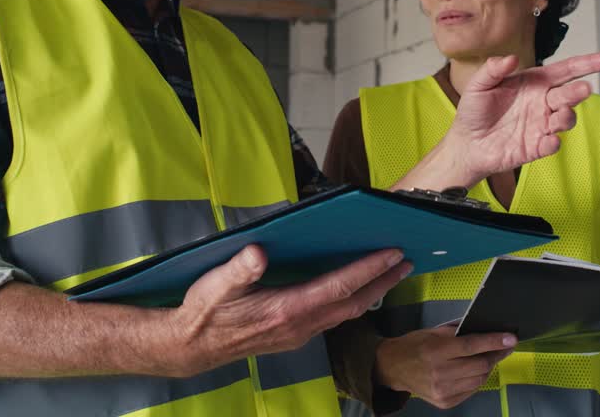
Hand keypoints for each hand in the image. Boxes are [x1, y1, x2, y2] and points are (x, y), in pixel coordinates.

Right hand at [163, 245, 411, 376]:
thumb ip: (239, 269)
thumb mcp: (216, 284)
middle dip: (382, 282)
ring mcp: (299, 333)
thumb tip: (258, 253)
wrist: (192, 346)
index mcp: (287, 309)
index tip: (391, 254)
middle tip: (407, 263)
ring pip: (346, 313)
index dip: (368, 270)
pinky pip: (333, 318)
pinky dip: (352, 302)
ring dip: (371, 293)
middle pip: (353, 302)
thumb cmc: (205, 311)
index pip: (339, 286)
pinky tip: (355, 292)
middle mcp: (299, 324)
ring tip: (390, 274)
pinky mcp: (294, 335)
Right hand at [374, 326, 515, 408]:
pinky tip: (473, 371)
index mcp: (436, 350)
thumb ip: (458, 331)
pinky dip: (476, 380)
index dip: (494, 342)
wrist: (392, 368)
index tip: (511, 338)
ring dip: (487, 368)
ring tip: (487, 358)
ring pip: (479, 380)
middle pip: (480, 366)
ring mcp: (442, 391)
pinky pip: (471, 390)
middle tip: (503, 347)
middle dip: (495, 355)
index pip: (472, 346)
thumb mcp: (433, 331)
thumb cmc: (414, 345)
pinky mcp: (444, 403)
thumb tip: (484, 329)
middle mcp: (440, 372)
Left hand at [447, 52, 599, 185]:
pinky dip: (554, 143)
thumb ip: (493, 70)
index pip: (568, 70)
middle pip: (570, 94)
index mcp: (535, 82)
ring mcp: (542, 124)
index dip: (590, 63)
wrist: (466, 144)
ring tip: (559, 116)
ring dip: (567, 117)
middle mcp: (543, 102)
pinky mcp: (537, 146)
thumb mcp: (479, 85)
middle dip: (579, 91)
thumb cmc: (475, 111)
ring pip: (567, 118)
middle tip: (583, 89)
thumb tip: (509, 58)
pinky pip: (552, 144)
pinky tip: (549, 141)